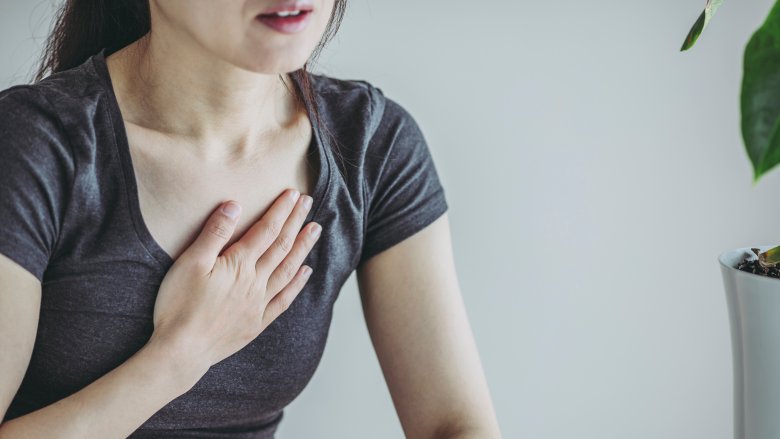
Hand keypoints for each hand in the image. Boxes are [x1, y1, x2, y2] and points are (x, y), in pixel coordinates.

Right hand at [148, 188, 320, 373]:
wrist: (181, 351)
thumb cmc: (178, 305)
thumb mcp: (190, 263)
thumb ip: (215, 233)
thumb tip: (235, 205)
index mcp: (238, 264)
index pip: (266, 230)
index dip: (281, 210)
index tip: (293, 194)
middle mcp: (254, 281)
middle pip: (281, 246)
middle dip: (296, 222)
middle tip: (309, 202)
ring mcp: (258, 303)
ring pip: (288, 269)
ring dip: (303, 247)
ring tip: (315, 230)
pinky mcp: (256, 322)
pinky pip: (284, 299)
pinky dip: (297, 284)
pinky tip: (305, 271)